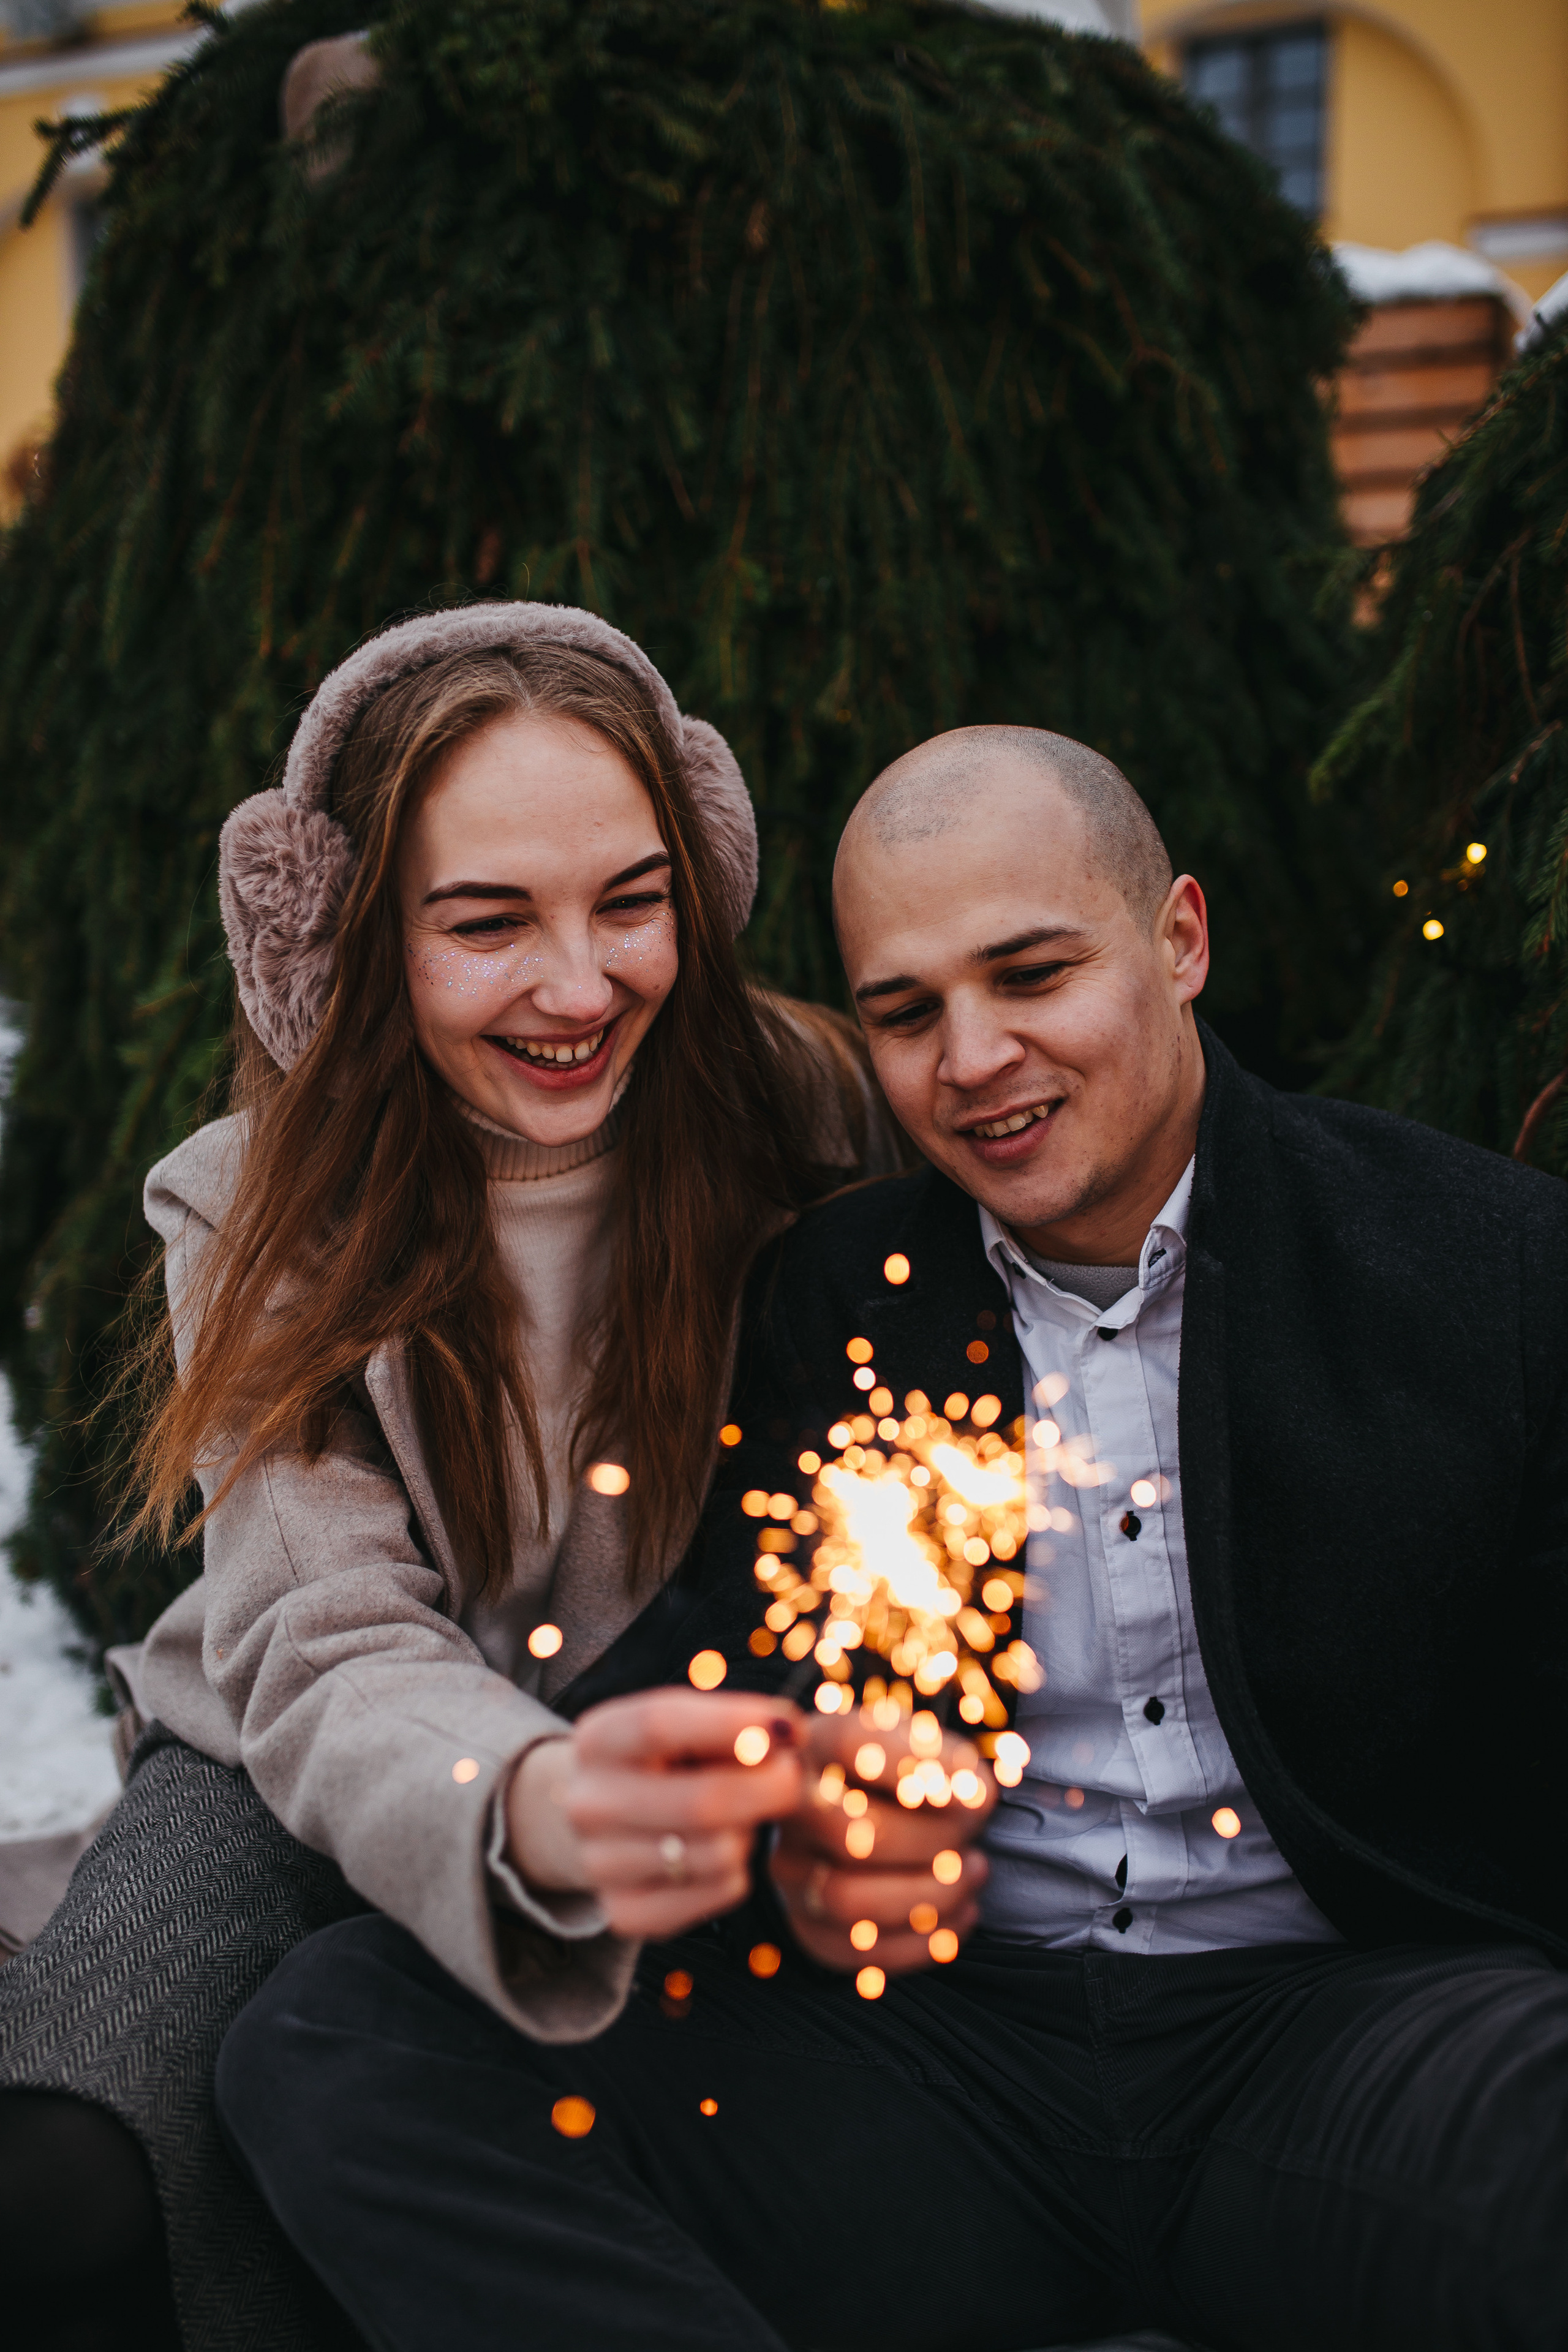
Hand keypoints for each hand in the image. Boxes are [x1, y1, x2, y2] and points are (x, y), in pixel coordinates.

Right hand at [505, 1689, 805, 1939]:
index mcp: (596, 1740)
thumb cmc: (665, 1760)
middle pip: (700, 1803)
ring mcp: (599, 1865)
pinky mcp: (624, 1914)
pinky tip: (724, 1850)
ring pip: (718, 1853)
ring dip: (750, 1831)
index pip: (659, 1725)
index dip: (731, 1723)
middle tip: (794, 1775)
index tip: (787, 1727)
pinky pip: (719, 1892)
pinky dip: (739, 1871)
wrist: (605, 1819)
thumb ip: (732, 1723)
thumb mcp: (685, 1726)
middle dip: (770, 1788)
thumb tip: (788, 1732)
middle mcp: (587, 1803)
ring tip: (740, 1816)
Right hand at [769, 1706, 996, 1974]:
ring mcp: (792, 1872)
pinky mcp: (809, 1926)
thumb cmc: (901, 1774)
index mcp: (818, 1743)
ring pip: (848, 1901)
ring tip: (973, 1871)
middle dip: (934, 1841)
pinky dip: (926, 1940)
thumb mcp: (924, 1746)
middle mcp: (790, 1808)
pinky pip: (861, 1953)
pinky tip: (963, 1911)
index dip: (915, 1766)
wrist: (866, 1813)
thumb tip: (972, 1797)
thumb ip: (949, 1761)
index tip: (971, 1787)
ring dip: (931, 1895)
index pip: (851, 1743)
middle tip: (971, 1834)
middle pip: (854, 1834)